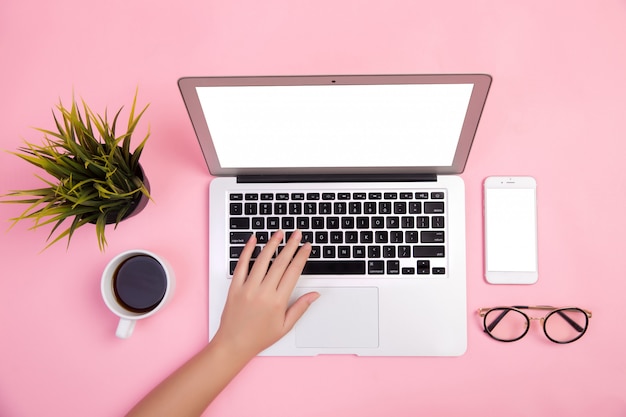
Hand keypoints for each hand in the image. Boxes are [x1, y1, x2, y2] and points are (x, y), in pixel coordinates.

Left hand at [212, 230, 318, 359]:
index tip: (306, 247)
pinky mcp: (234, 287)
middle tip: (297, 234)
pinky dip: (247, 251)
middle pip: (280, 262)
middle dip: (291, 245)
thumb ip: (300, 307)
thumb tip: (315, 295)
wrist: (233, 344)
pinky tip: (253, 240)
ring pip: (262, 260)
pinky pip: (241, 265)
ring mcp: (247, 288)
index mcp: (277, 301)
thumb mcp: (285, 326)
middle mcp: (263, 292)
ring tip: (279, 233)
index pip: (293, 272)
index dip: (301, 257)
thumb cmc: (259, 337)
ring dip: (272, 244)